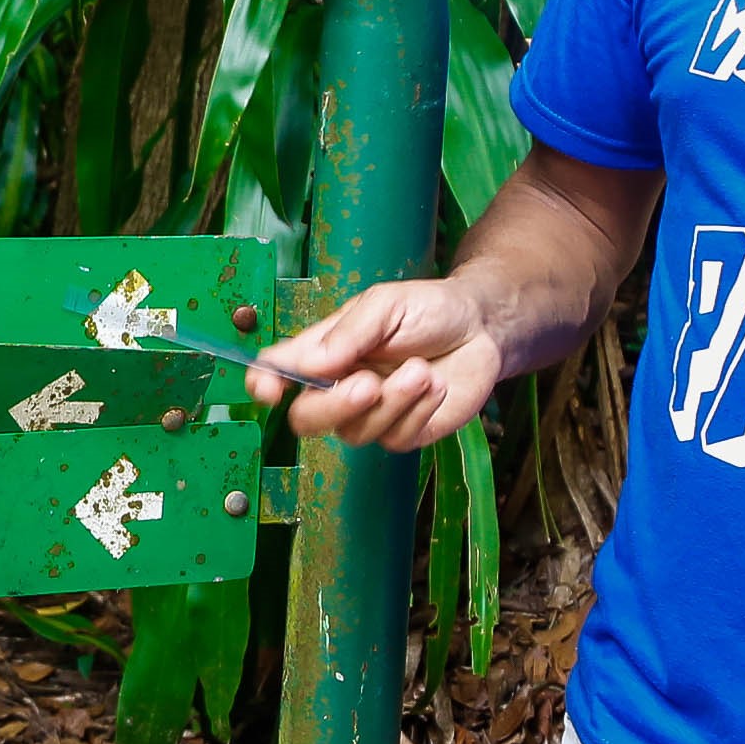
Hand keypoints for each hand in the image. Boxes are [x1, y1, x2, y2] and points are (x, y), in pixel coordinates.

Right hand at [247, 276, 506, 452]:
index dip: (264, 384)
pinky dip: (416, 411)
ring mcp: (370, 415)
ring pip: (353, 433)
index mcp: (322, 352)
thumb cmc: (427, 309)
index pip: (277, 371)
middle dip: (332, 407)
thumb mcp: (385, 305)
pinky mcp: (404, 433)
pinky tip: (435, 385)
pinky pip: (394, 439)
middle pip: (306, 419)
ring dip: (391, 402)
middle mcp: (339, 387)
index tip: (269, 390)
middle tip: (367, 385)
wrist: (481, 328)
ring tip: (422, 371)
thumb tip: (312, 365)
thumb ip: (348, 333)